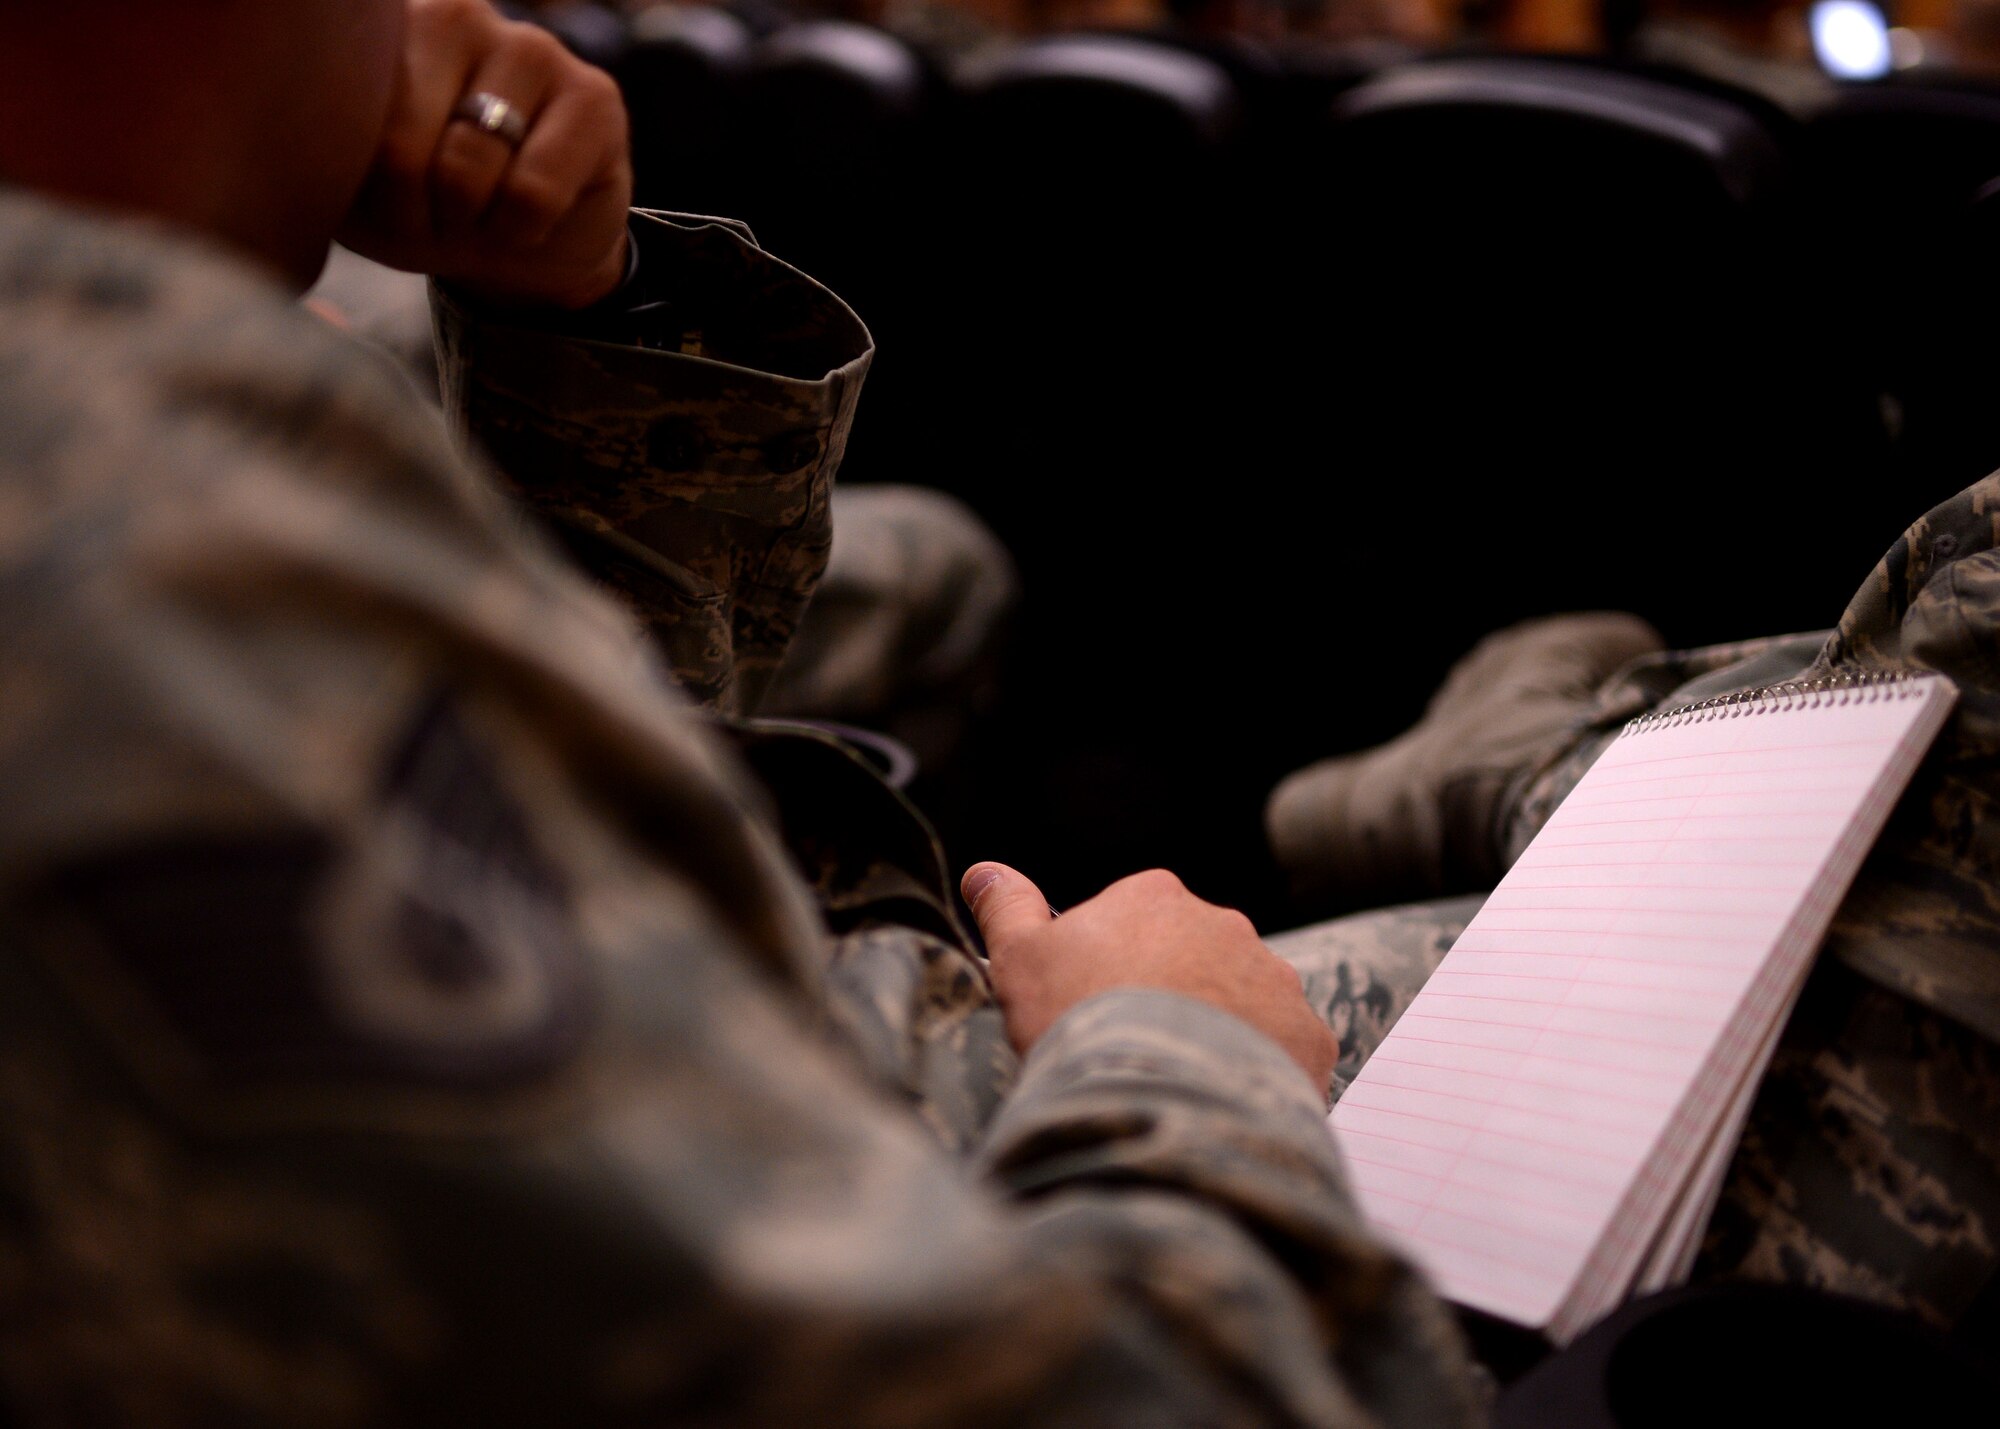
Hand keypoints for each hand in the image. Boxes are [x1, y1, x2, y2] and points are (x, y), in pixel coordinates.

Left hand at [338, 0, 632, 309]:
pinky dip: (520, 233)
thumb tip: (297, 133)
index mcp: (384, 28)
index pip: (348, 122)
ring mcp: (530, 48)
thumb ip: (320, 147)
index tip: (384, 202)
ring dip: (469, 226)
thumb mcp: (353, 183)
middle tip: (437, 218)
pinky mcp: (594, 96)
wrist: (522, 250)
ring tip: (480, 216)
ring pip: (467, 171)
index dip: (366, 192)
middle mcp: (454, 15)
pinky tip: (528, 220)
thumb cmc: (427, 208)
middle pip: (404, 150)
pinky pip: (531, 194)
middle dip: (416, 215)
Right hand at [963, 864, 1339, 1095]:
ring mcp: (1272, 979)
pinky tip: (1225, 1098)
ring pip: (1242, 1001)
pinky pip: (1285, 1049)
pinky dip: (1262, 1070)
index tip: (1094, 1008)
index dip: (1108, 968)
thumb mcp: (1020, 959)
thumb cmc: (1079, 1018)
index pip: (1134, 923)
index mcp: (1154, 898)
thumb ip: (1007, 909)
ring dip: (1219, 1029)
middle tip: (1135, 1048)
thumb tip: (983, 872)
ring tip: (1180, 1080)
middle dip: (1170, 994)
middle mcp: (1224, 924)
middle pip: (1192, 959)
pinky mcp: (1307, 1035)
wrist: (1156, 1091)